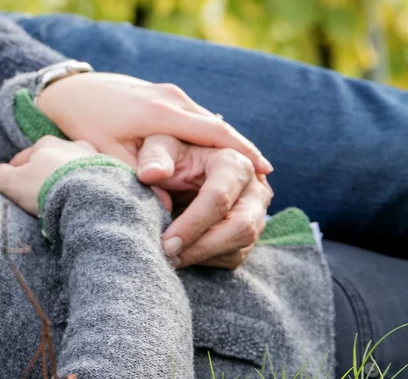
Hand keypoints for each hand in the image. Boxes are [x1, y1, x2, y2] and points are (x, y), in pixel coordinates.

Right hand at [0, 136, 101, 215]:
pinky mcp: (111, 175)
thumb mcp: (14, 183)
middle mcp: (72, 146)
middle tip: (37, 199)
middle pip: (51, 163)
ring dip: (66, 183)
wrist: (91, 198)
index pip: (24, 158)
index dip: (14, 174)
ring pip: (73, 171)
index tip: (12, 190)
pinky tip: (80, 204)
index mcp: (46, 144)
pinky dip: (84, 190)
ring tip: (61, 203)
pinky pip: (92, 182)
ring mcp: (94, 159)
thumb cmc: (48, 187)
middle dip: (43, 177)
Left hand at [34, 72, 272, 176]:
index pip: (213, 132)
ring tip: (253, 170)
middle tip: (267, 176)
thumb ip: (136, 176)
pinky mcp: (166, 96)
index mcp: (161, 113)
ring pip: (211, 123)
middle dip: (244, 151)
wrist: (70, 88)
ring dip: (231, 144)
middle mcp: (173, 99)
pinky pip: (199, 120)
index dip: (241, 151)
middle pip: (220, 127)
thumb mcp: (105, 152)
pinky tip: (223, 155)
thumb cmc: (86, 123)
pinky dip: (215, 137)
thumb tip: (166, 208)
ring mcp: (171, 95)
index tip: (264, 171)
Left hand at [137, 136, 272, 268]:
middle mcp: (255, 187)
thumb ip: (153, 157)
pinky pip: (235, 256)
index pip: (219, 198)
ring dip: (203, 256)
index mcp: (234, 162)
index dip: (192, 224)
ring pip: (240, 245)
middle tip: (169, 256)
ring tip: (171, 257)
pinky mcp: (251, 232)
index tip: (166, 243)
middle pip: (240, 226)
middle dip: (202, 247)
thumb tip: (151, 174)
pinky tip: (184, 253)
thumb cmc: (172, 156)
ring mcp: (257, 212)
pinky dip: (208, 260)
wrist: (184, 171)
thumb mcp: (158, 146)